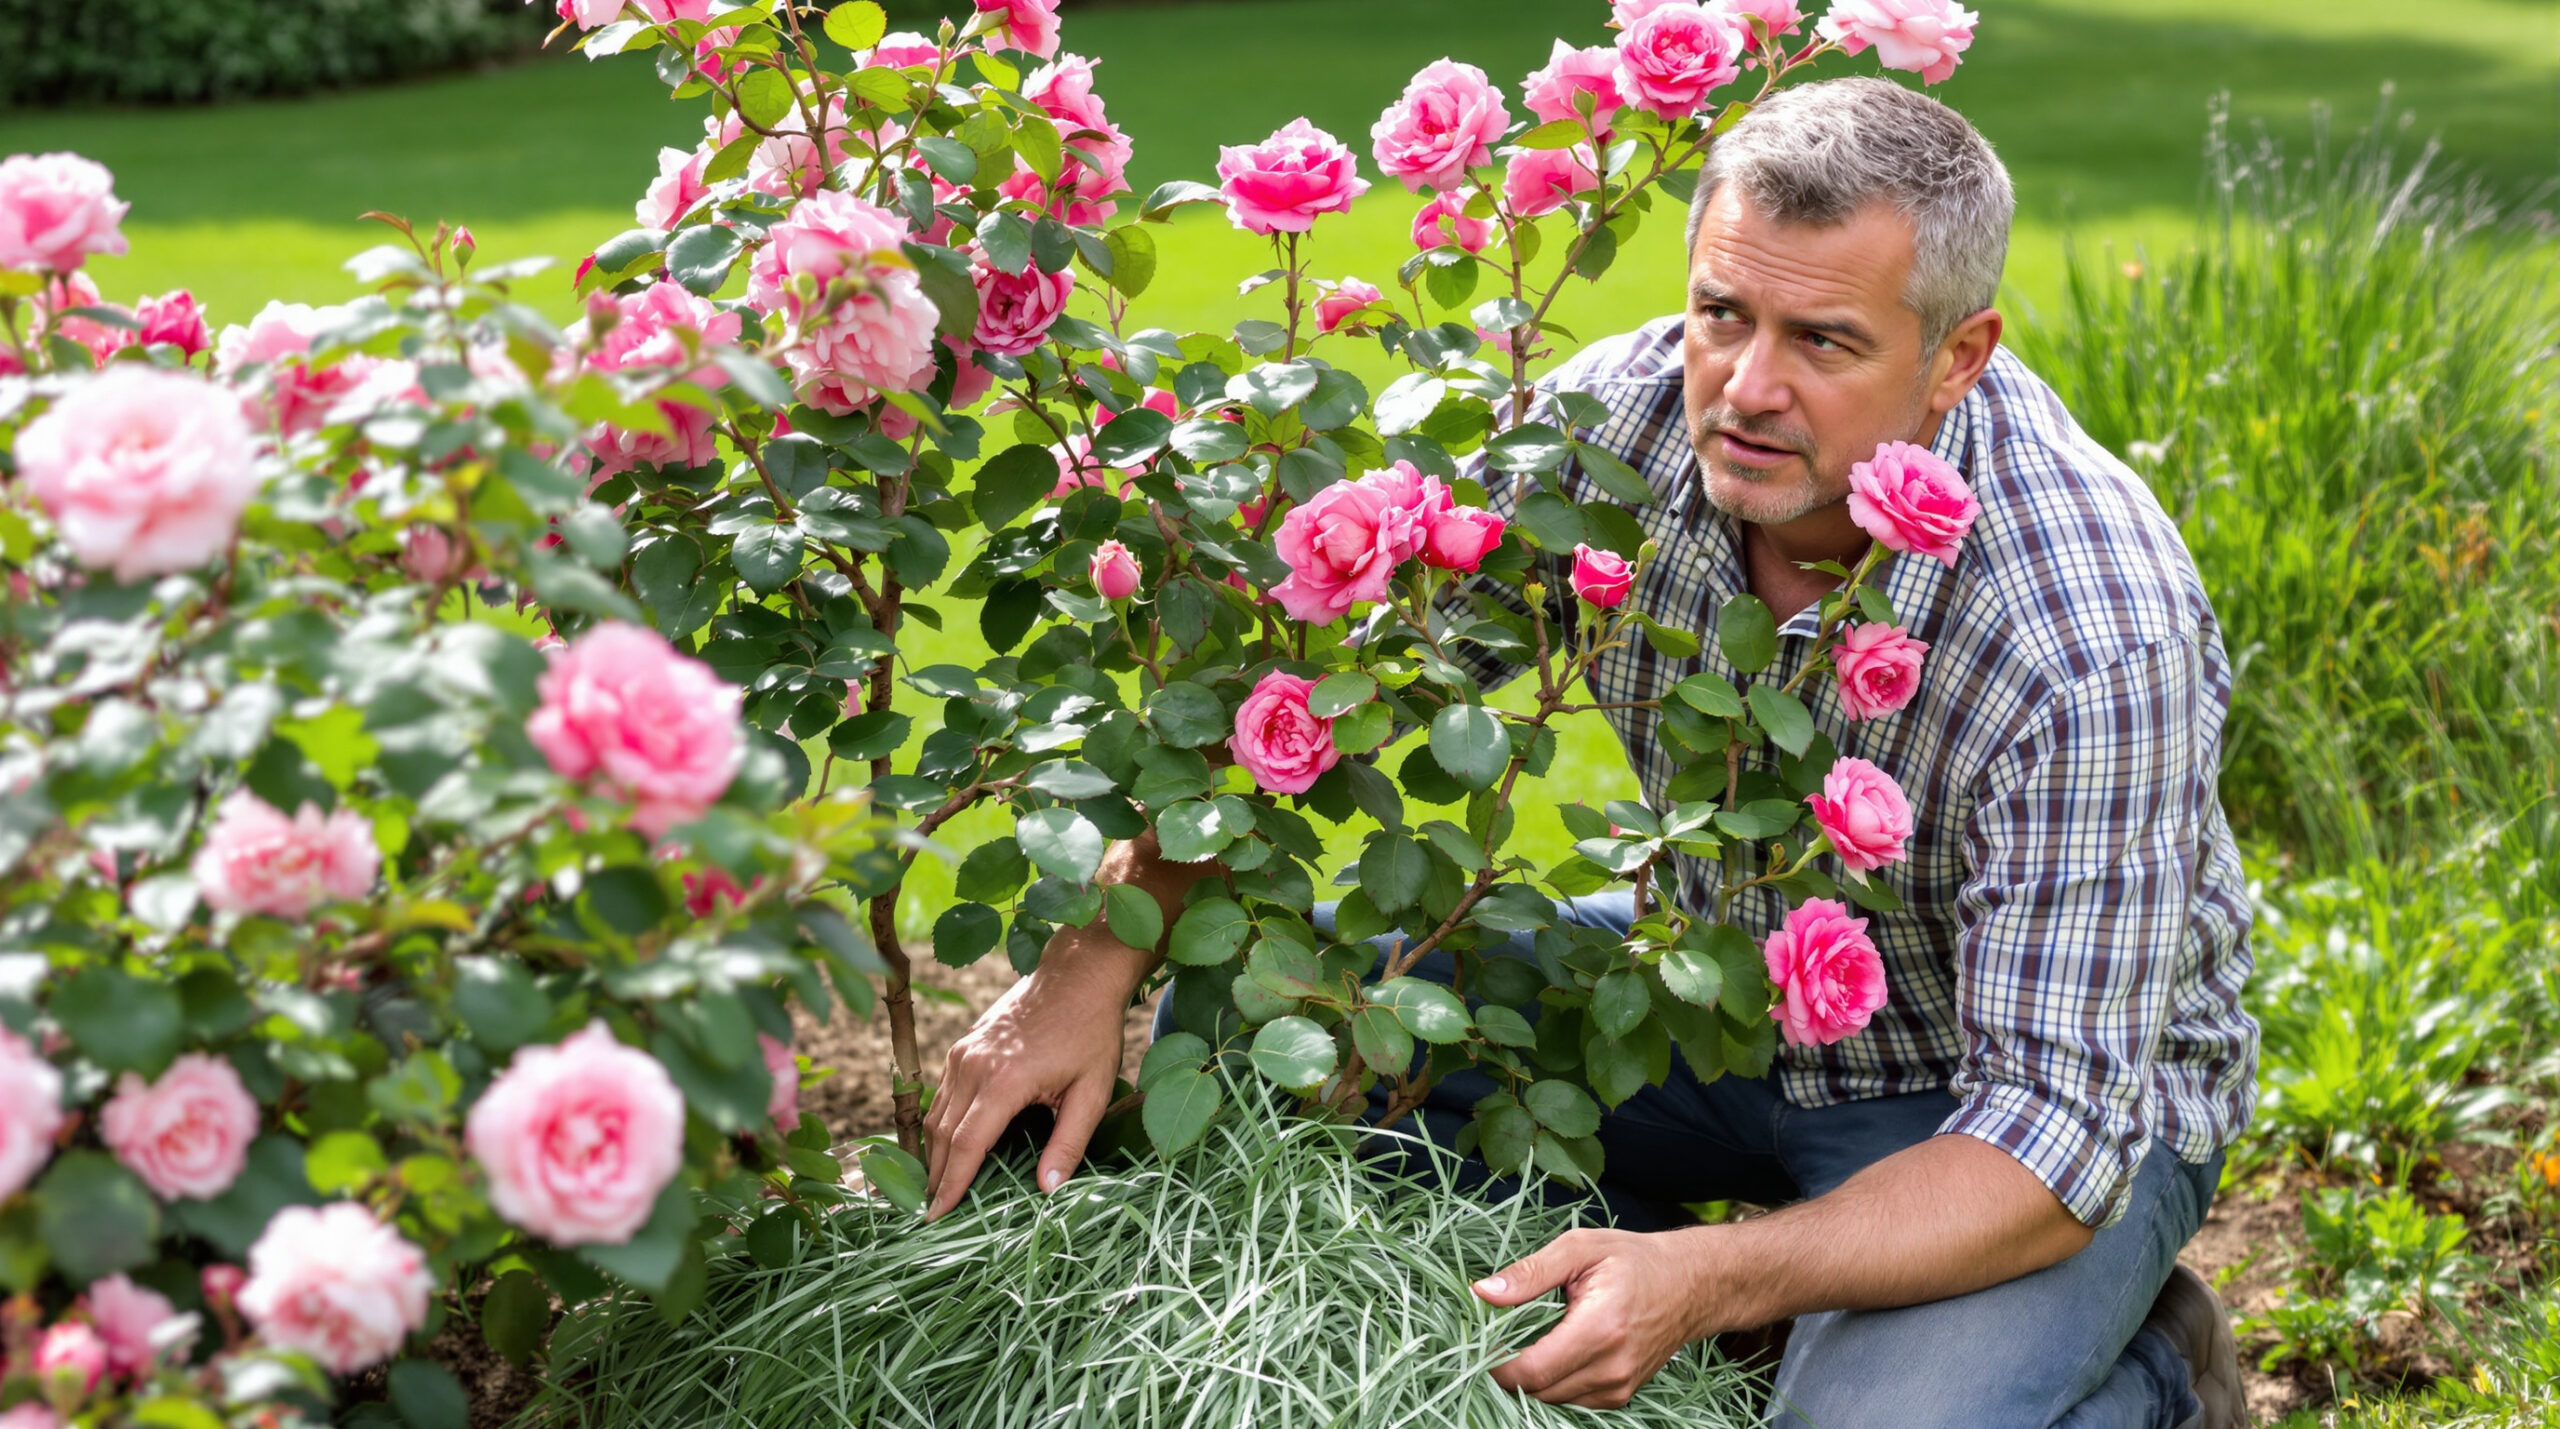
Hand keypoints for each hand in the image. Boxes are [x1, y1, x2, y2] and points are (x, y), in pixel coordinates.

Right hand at [921, 952, 1133, 1219]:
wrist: (1078, 975)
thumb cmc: (1091, 1033)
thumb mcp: (1093, 1092)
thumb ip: (1069, 1143)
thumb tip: (1047, 1191)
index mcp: (1005, 1080)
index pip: (966, 1145)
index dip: (950, 1185)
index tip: (936, 1217)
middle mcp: (974, 1065)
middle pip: (942, 1134)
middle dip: (935, 1177)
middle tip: (930, 1213)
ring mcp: (963, 1052)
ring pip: (936, 1113)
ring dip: (932, 1153)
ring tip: (935, 1187)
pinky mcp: (963, 1045)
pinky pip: (942, 1093)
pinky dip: (940, 1124)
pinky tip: (947, 1147)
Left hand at [1473, 1227, 1714, 1408]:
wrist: (1690, 1284)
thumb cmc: (1633, 1260)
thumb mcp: (1579, 1248)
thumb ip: (1530, 1273)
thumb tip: (1483, 1292)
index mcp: (1600, 1329)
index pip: (1532, 1372)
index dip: (1498, 1365)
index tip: (1482, 1344)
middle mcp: (1611, 1367)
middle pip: (1538, 1391)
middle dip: (1511, 1370)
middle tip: (1502, 1336)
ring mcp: (1619, 1387)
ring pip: (1552, 1399)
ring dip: (1533, 1377)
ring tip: (1534, 1338)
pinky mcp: (1620, 1395)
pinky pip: (1571, 1399)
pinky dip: (1555, 1381)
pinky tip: (1557, 1350)